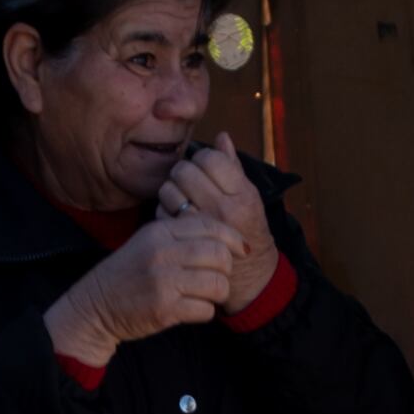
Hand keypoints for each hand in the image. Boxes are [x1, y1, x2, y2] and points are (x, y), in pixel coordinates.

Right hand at [43, 213, 244, 369]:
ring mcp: (163, 282)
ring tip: (208, 295)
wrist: (96, 305)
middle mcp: (162, 253)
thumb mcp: (148, 242)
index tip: (242, 249)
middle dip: (227, 268)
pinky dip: (205, 312)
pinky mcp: (165, 309)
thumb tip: (223, 235)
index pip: (210, 225)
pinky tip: (194, 309)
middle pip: (219, 254)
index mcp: (159, 231)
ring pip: (218, 283)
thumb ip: (180, 234)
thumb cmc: (128, 274)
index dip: (233, 238)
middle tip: (219, 276)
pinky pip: (206, 309)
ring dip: (219, 292)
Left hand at [152, 145, 280, 315]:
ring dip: (171, 189)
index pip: (210, 158)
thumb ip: (234, 167)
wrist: (251, 277)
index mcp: (242, 195)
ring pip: (169, 189)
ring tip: (182, 197)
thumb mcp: (250, 198)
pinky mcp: (183, 241)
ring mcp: (200, 226)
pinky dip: (166, 210)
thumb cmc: (249, 231)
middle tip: (188, 180)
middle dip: (183, 171)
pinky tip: (177, 215)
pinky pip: (162, 212)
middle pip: (185, 170)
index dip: (203, 158)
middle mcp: (222, 209)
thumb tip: (221, 136)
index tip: (205, 168)